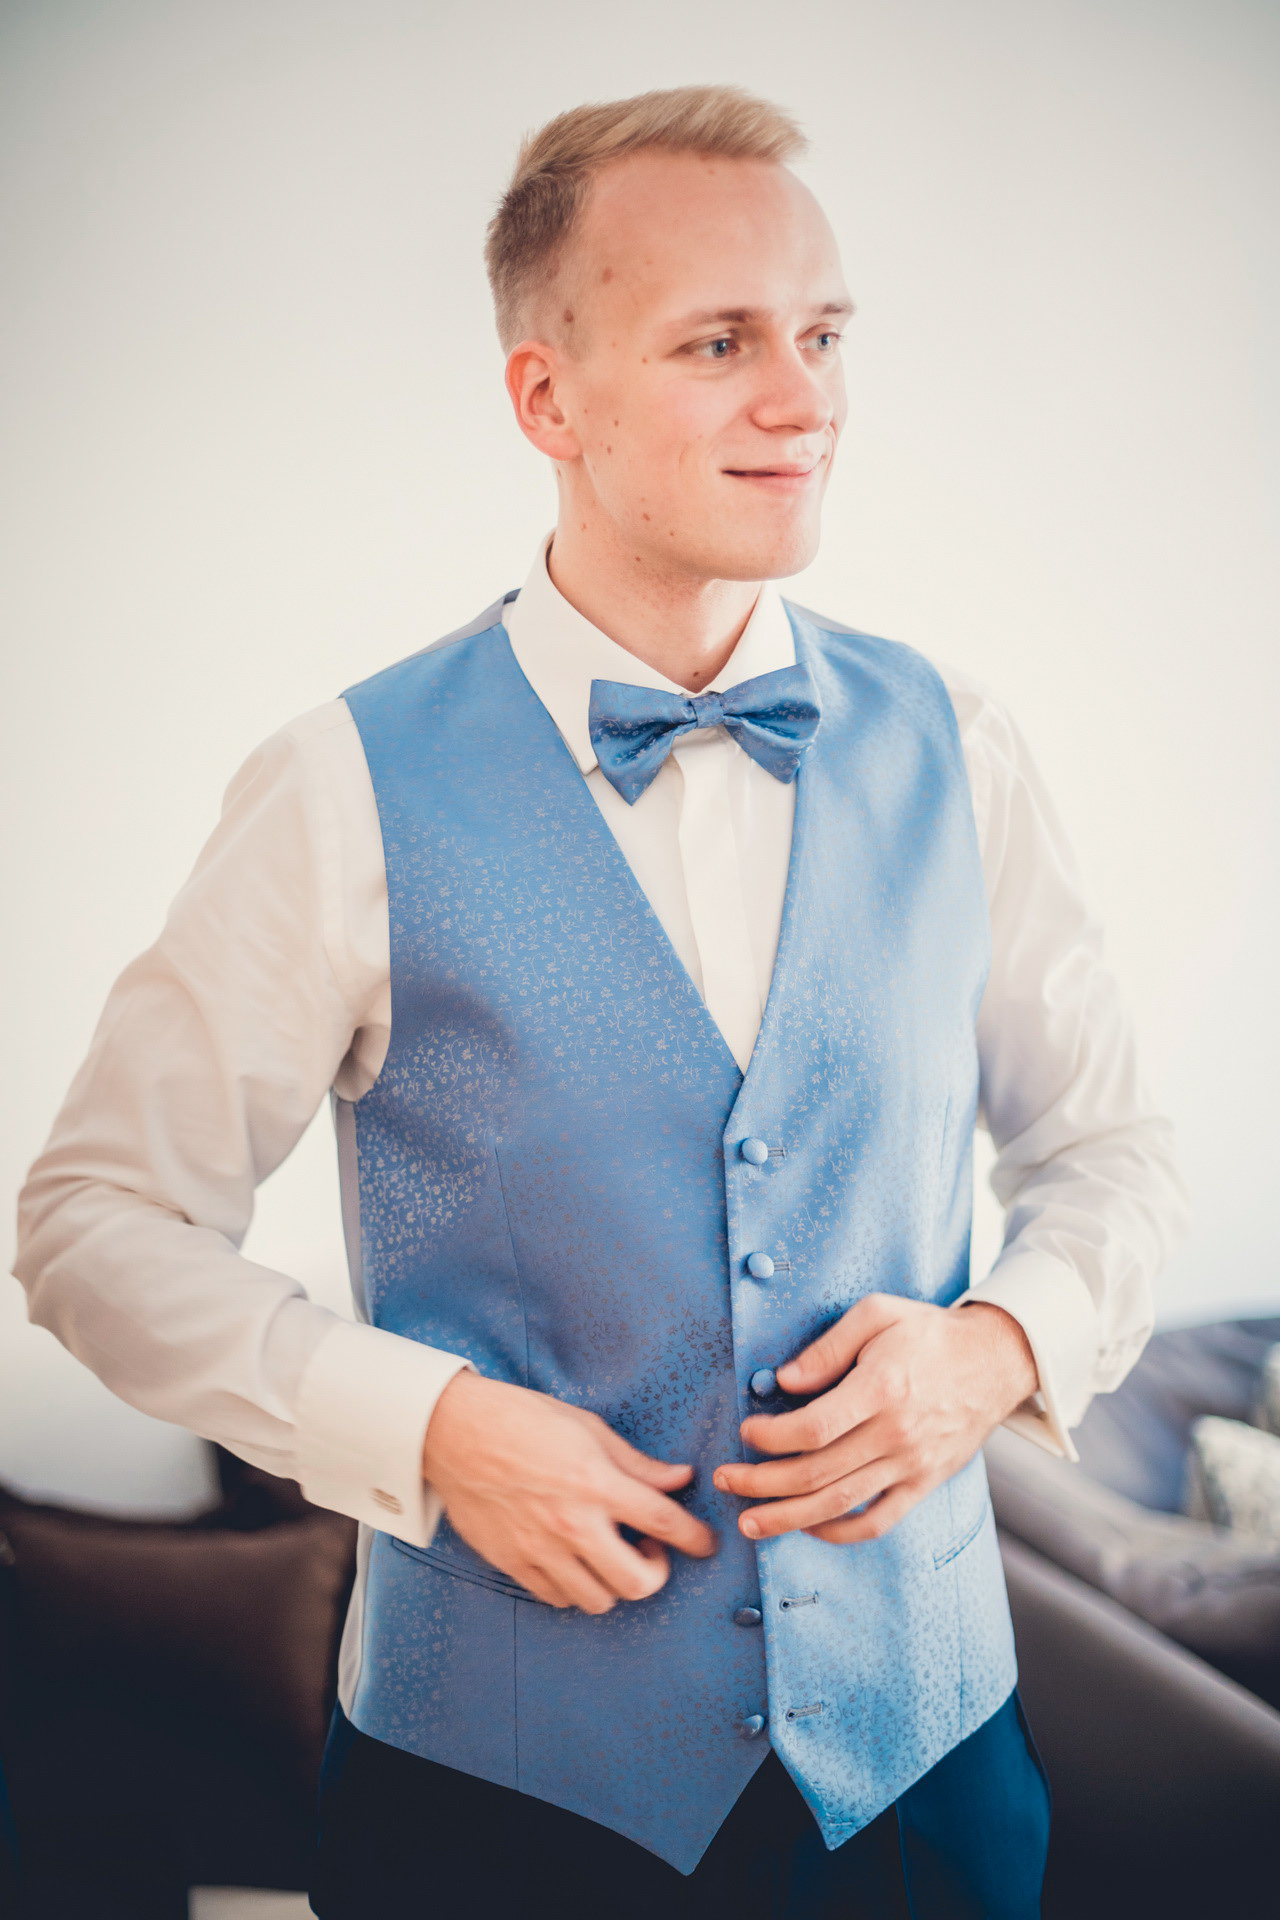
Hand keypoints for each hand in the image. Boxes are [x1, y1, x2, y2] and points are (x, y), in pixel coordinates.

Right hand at [421, 1371, 717, 1612]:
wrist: (455, 1432)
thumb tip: (679, 1479)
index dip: (696, 1538)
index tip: (706, 1544)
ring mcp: (540, 1549)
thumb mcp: (588, 1429)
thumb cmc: (522, 1420)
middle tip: (651, 1549)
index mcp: (596, 1483)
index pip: (663, 1522)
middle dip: (657, 1572)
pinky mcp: (513, 1562)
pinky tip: (576, 1561)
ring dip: (615, 1582)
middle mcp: (572, 1523)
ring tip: (610, 1553)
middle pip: (638, 1582)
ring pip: (599, 1599)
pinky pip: (558, 1598)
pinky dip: (576, 1588)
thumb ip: (637, 1463)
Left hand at [712, 1296, 1037, 1544]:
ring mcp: (912, 1465)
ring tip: (751, 1522)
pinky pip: (879, 1521)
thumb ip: (827, 1347)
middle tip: (726, 1481)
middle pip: (816, 1473)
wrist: (996, 1360)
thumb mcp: (876, 1313)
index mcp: (881, 1388)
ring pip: (840, 1504)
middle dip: (762, 1482)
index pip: (812, 1429)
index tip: (746, 1433)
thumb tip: (782, 1380)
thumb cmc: (930, 1332)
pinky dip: (840, 1532)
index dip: (771, 1438)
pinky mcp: (924, 1483)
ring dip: (788, 1518)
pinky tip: (809, 1527)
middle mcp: (896, 1434)